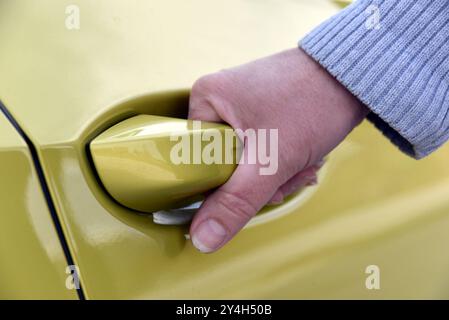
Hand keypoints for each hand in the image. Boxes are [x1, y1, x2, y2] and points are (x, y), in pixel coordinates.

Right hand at [188, 48, 367, 252]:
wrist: (354, 76)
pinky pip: (261, 148)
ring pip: (247, 159)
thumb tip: (202, 238)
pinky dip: (282, 159)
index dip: (226, 184)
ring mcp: (241, 103)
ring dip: (277, 172)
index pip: (198, 160)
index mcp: (207, 99)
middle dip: (261, 179)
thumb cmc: (312, 103)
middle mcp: (219, 98)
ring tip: (302, 163)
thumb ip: (235, 203)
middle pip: (225, 163)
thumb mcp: (271, 160)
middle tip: (287, 173)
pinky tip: (303, 156)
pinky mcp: (261, 109)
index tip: (257, 186)